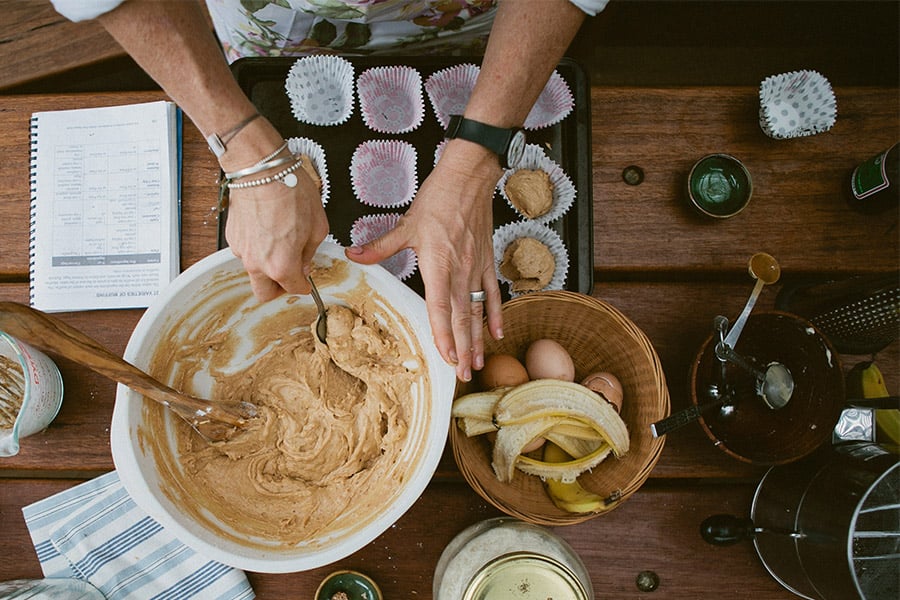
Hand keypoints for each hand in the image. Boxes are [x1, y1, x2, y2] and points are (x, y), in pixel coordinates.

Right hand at [225, 169, 327, 300]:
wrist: (261, 169)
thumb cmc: (290, 192)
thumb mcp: (318, 226)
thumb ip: (311, 252)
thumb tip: (305, 263)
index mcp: (282, 265)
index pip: (294, 289)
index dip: (304, 286)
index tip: (306, 282)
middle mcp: (258, 263)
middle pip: (264, 293)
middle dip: (278, 289)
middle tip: (290, 275)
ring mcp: (241, 251)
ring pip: (254, 271)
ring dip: (266, 266)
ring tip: (280, 243)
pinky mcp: (232, 237)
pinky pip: (245, 251)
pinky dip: (256, 248)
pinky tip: (267, 230)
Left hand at [346, 141, 503, 381]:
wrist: (469, 177)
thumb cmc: (438, 199)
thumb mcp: (406, 224)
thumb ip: (381, 247)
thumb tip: (353, 255)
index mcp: (438, 264)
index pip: (440, 307)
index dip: (443, 334)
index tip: (446, 357)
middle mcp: (460, 271)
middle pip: (462, 317)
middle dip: (462, 348)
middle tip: (463, 375)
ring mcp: (476, 268)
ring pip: (478, 311)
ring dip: (478, 339)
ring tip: (478, 364)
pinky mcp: (487, 261)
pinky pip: (492, 294)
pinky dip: (495, 314)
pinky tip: (496, 334)